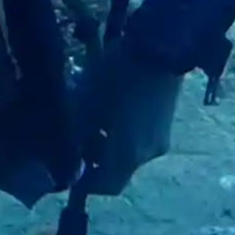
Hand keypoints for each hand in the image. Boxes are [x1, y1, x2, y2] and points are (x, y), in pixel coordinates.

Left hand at [76, 40, 182, 196]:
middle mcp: (148, 155)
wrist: (159, 48)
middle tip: (78, 138)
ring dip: (109, 143)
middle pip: (117, 170)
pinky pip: (140, 138)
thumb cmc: (116, 78)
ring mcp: (161, 138)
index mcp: (128, 155)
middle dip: (96, 159)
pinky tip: (114, 109)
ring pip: (128, 152)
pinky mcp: (166, 122)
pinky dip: (124, 133)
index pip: (106, 187)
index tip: (69, 166)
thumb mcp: (84, 106)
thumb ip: (74, 138)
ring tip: (94, 119)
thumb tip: (68, 162)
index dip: (85, 182)